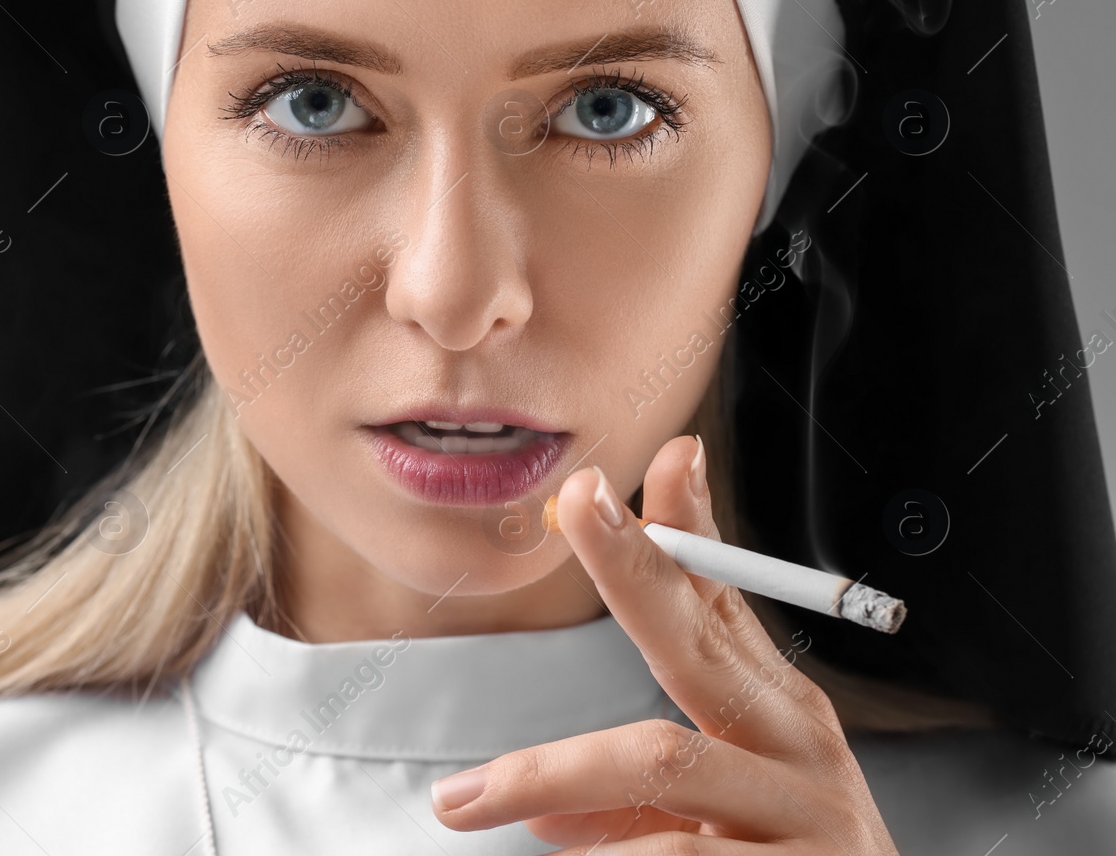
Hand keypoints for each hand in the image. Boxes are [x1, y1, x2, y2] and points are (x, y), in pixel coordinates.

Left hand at [427, 435, 900, 852]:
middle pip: (699, 642)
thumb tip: (543, 817)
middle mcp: (800, 753)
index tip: (670, 454)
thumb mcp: (724, 825)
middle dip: (634, 563)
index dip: (690, 530)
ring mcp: (811, 816)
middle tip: (578, 501)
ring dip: (547, 774)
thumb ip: (638, 804)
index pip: (724, 605)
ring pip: (658, 758)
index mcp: (778, 720)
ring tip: (460, 803)